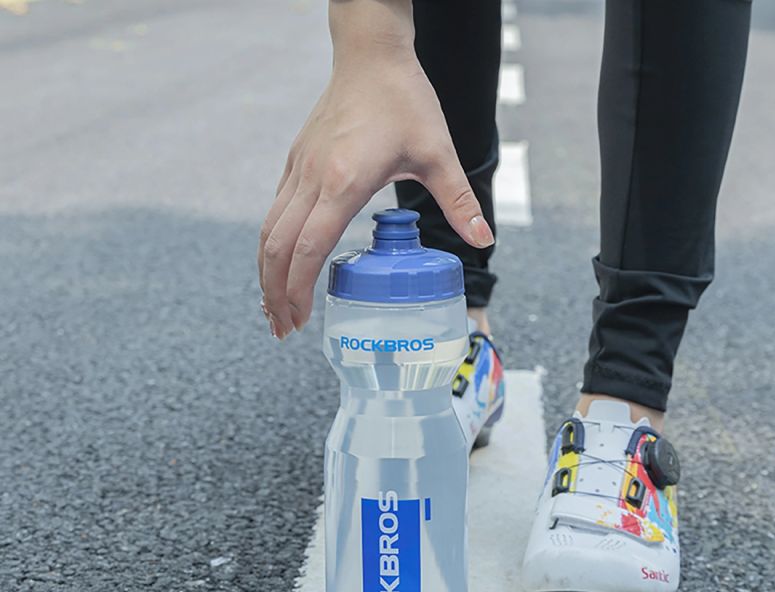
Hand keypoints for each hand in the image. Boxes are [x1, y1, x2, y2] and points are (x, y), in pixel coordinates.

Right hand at [258, 43, 493, 338]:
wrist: (369, 55)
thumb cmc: (403, 99)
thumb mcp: (438, 152)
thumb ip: (459, 200)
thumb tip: (484, 241)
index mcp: (344, 180)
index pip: (310, 246)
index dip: (300, 288)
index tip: (301, 319)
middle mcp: (312, 179)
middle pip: (278, 248)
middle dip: (275, 294)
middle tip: (283, 329)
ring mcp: (298, 170)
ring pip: (268, 232)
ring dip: (266, 274)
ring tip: (273, 308)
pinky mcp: (295, 164)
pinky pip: (274, 214)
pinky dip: (272, 248)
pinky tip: (281, 267)